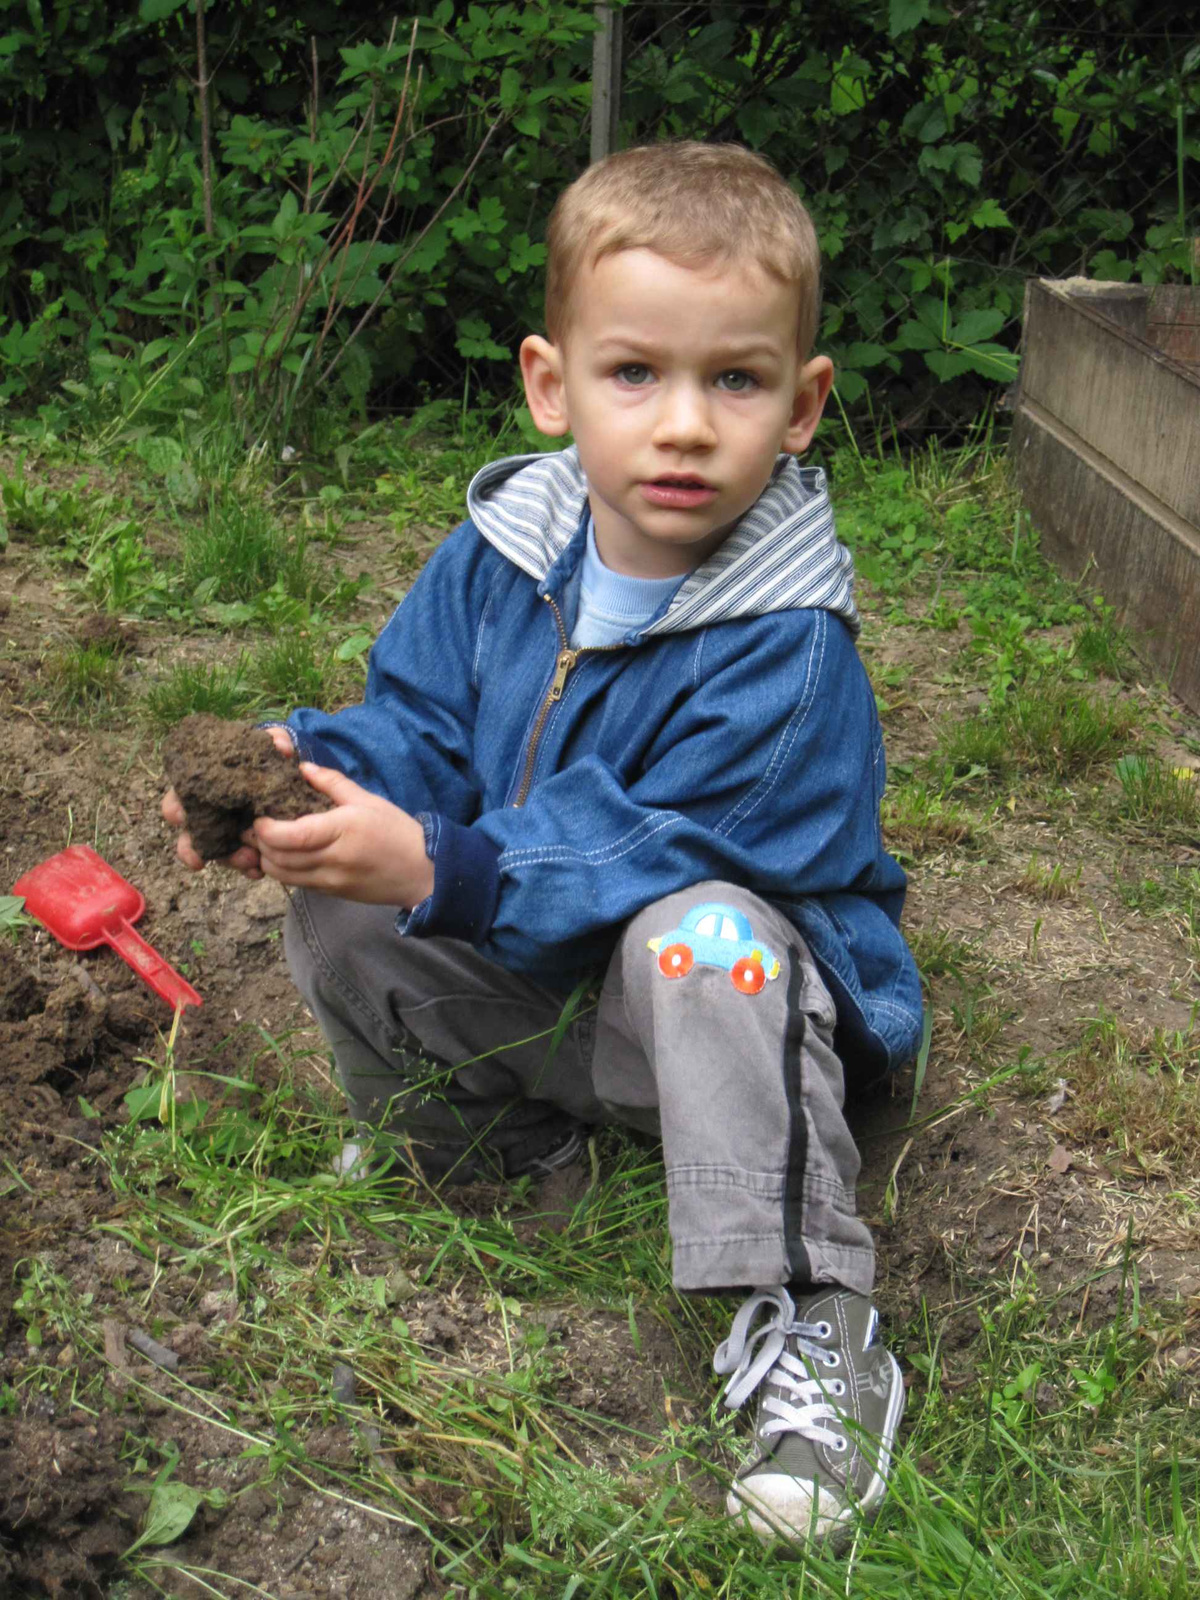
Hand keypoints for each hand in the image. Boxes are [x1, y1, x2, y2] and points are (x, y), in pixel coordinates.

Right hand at [162, 725, 294, 877]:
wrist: (286, 780)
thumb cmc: (264, 760)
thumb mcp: (268, 746)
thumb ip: (272, 740)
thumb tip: (280, 746)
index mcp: (203, 789)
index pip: (176, 801)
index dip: (175, 810)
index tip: (182, 818)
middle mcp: (208, 814)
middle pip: (188, 836)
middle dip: (193, 848)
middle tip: (202, 856)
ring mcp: (225, 834)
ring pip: (215, 854)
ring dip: (229, 860)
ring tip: (250, 861)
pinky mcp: (245, 848)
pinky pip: (240, 863)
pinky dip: (248, 868)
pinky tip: (258, 870)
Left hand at [251, 763, 434, 906]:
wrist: (421, 873)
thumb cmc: (397, 832)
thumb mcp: (368, 800)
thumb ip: (333, 783)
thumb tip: (303, 768)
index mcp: (342, 830)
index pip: (292, 836)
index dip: (267, 829)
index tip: (260, 816)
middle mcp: (333, 860)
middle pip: (279, 858)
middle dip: (259, 843)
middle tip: (255, 826)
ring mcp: (331, 880)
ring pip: (283, 875)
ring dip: (267, 859)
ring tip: (267, 842)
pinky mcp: (331, 893)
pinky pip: (296, 883)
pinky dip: (283, 870)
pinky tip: (285, 855)